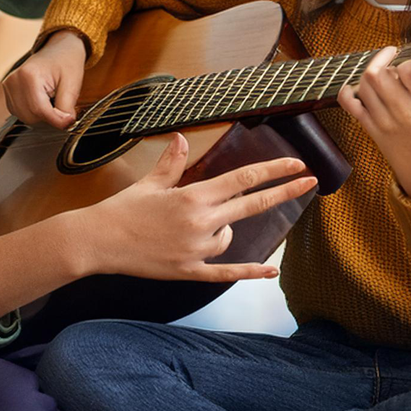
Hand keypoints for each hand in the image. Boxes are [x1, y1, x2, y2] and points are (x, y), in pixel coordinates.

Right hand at [3, 29, 87, 128]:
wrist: (59, 49)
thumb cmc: (67, 62)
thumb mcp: (73, 83)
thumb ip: (67, 107)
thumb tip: (65, 124)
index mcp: (29, 75)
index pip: (40, 110)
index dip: (57, 120)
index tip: (70, 121)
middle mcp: (13, 81)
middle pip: (31, 116)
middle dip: (50, 117)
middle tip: (62, 105)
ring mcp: (8, 86)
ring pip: (25, 117)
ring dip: (42, 116)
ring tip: (52, 99)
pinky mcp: (8, 92)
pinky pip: (21, 113)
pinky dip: (34, 112)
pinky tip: (43, 100)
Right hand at [74, 133, 317, 285]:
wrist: (98, 242)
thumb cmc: (122, 209)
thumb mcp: (149, 183)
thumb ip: (171, 163)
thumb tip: (180, 138)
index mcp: (193, 197)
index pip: (243, 179)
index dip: (273, 170)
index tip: (296, 164)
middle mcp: (201, 222)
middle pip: (252, 204)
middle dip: (284, 191)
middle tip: (312, 181)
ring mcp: (197, 249)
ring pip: (230, 237)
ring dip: (225, 230)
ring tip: (187, 228)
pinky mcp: (190, 271)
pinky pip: (226, 273)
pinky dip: (250, 272)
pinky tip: (271, 270)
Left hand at [337, 46, 410, 199]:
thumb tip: (406, 60)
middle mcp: (409, 110)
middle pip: (386, 72)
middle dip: (389, 65)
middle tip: (396, 72)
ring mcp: (387, 120)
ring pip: (367, 82)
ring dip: (373, 74)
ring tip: (383, 78)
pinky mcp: (372, 129)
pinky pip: (350, 103)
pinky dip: (347, 91)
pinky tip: (355, 88)